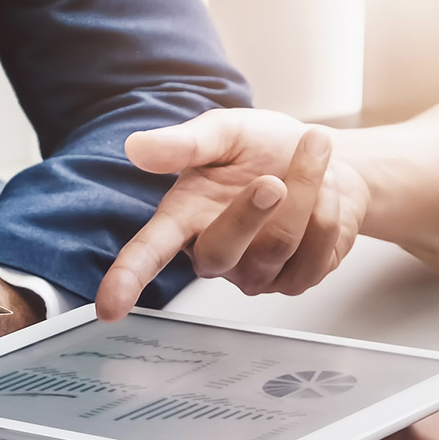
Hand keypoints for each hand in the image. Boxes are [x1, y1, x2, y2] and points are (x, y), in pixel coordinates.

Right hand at [96, 109, 369, 320]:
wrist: (325, 160)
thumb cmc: (264, 148)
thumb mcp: (224, 132)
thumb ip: (184, 143)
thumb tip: (136, 146)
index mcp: (184, 217)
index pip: (149, 253)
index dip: (127, 279)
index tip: (108, 308)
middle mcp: (214, 254)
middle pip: (223, 251)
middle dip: (253, 210)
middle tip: (274, 177)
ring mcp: (255, 274)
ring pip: (280, 245)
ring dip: (307, 190)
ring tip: (312, 155)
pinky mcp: (294, 281)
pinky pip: (317, 252)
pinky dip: (330, 210)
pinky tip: (324, 193)